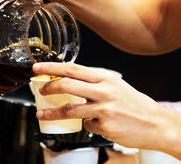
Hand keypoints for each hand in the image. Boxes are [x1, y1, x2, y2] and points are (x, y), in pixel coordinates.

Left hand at [32, 62, 168, 149]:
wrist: (156, 124)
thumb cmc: (134, 103)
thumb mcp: (116, 85)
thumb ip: (94, 82)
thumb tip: (69, 80)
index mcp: (105, 78)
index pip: (73, 68)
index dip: (52, 67)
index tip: (38, 67)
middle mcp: (104, 91)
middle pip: (67, 85)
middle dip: (48, 86)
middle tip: (40, 89)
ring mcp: (103, 109)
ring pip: (70, 109)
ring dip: (52, 112)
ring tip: (42, 114)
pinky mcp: (104, 126)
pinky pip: (87, 124)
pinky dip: (88, 124)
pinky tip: (99, 123)